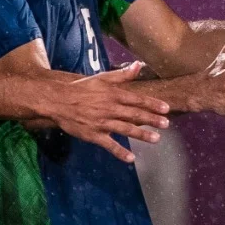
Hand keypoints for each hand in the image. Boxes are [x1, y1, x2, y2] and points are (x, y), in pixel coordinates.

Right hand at [55, 62, 170, 163]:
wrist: (58, 100)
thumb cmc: (81, 88)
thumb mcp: (102, 78)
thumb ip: (122, 74)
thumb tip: (139, 65)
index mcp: (113, 94)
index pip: (137, 99)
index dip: (152, 104)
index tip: (166, 109)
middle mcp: (110, 109)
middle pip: (135, 115)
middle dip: (152, 120)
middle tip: (166, 124)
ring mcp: (102, 123)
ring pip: (125, 129)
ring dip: (142, 134)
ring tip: (156, 139)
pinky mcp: (93, 135)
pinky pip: (109, 145)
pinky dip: (120, 152)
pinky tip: (131, 159)